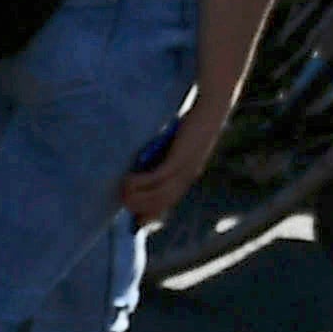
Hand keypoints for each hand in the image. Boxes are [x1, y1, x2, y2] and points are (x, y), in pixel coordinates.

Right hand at [120, 103, 221, 226]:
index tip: (137, 221)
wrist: (211, 110)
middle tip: (122, 201)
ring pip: (158, 195)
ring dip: (137, 197)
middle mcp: (186, 177)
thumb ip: (163, 157)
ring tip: (121, 193)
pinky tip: (127, 180)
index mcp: (186, 175)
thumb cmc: (192, 124)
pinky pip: (157, 178)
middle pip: (161, 203)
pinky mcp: (179, 159)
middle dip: (140, 207)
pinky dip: (140, 182)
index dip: (151, 214)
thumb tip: (141, 167)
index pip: (167, 202)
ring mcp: (183, 170)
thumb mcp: (176, 145)